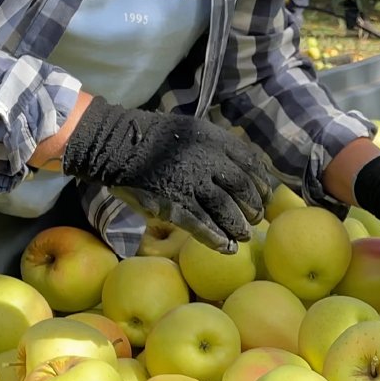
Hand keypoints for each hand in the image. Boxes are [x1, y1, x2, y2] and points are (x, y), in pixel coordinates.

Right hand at [61, 96, 270, 251]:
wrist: (115, 145)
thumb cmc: (155, 140)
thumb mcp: (192, 131)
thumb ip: (218, 148)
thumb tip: (246, 170)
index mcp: (214, 140)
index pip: (251, 165)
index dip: (262, 185)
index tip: (264, 197)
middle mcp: (206, 160)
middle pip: (243, 190)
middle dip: (253, 209)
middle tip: (253, 220)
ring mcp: (190, 183)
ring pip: (226, 211)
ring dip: (238, 227)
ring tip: (242, 236)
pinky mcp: (173, 204)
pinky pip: (202, 226)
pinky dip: (217, 240)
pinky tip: (226, 248)